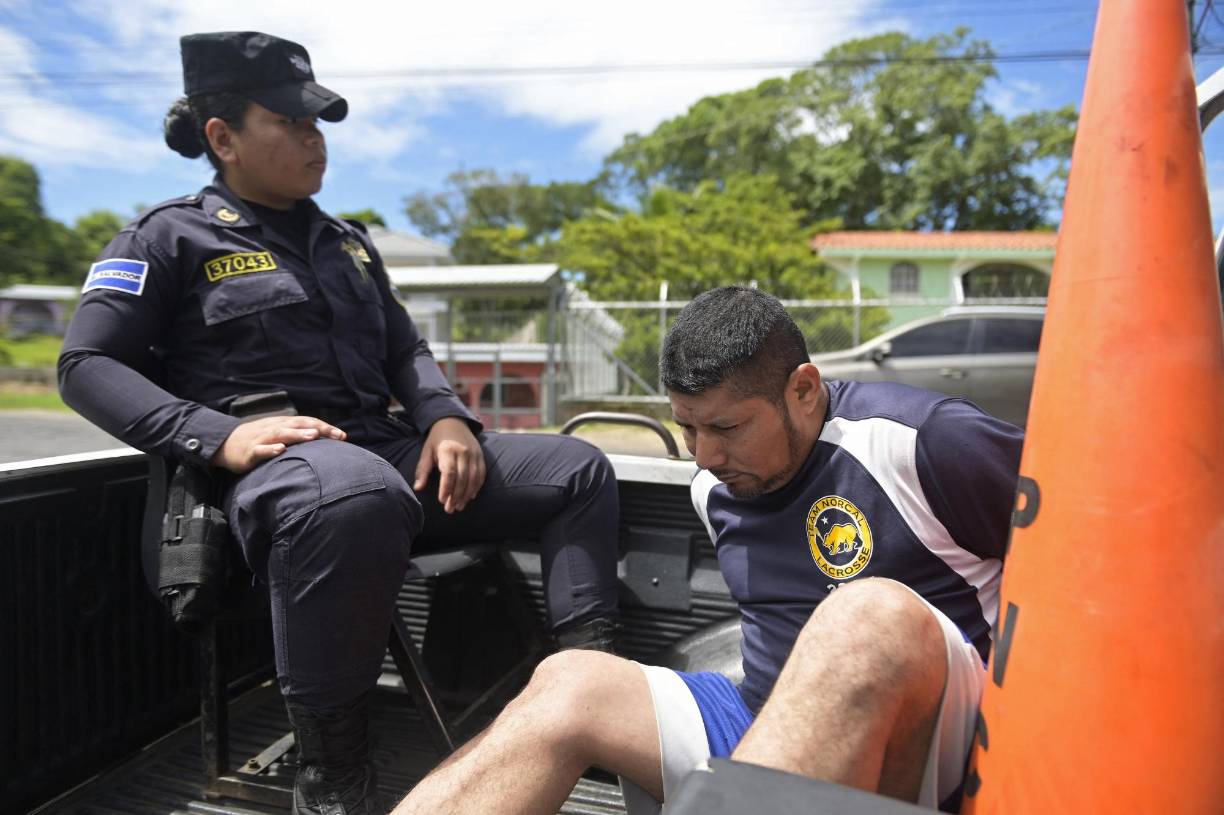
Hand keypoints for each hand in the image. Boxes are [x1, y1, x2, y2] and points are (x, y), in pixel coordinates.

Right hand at [210, 415, 345, 473]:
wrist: (224, 444)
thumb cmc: (256, 440)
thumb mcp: (276, 434)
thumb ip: (295, 436)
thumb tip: (320, 441)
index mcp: (282, 424)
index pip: (307, 422)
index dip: (325, 427)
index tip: (343, 436)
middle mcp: (274, 428)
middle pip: (298, 425)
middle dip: (318, 429)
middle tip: (337, 435)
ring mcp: (261, 439)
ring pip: (281, 434)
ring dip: (297, 434)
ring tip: (313, 436)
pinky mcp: (249, 452)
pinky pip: (260, 449)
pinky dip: (270, 449)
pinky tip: (280, 450)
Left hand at [414, 417, 485, 512]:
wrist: (453, 421)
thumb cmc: (437, 440)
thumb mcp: (426, 451)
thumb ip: (423, 470)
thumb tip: (417, 488)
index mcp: (447, 449)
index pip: (449, 472)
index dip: (446, 488)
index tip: (442, 501)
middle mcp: (463, 451)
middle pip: (462, 478)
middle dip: (456, 496)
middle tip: (450, 509)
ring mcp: (474, 453)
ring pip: (473, 478)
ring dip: (466, 494)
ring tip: (459, 506)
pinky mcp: (481, 456)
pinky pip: (481, 474)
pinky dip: (477, 487)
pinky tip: (470, 496)